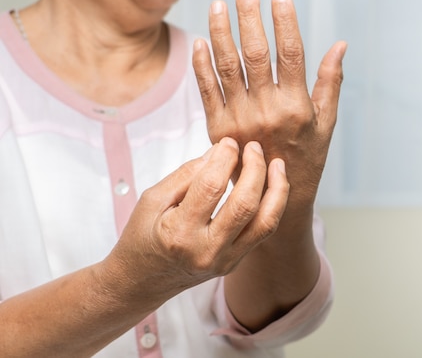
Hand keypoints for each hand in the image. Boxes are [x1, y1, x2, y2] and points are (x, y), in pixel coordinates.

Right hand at [103, 137, 288, 301]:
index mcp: (178, 234)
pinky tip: (273, 185)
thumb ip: (187, 174)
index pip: (211, 186)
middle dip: (255, 168)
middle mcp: (206, 251)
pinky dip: (273, 205)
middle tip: (253, 146)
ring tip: (277, 163)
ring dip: (276, 189)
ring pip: (265, 222)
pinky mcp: (236, 262)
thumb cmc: (143, 235)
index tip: (228, 141)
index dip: (224, 157)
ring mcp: (225, 261)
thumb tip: (222, 151)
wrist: (143, 282)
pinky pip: (263, 231)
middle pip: (245, 204)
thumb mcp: (153, 199)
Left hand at [192, 0, 346, 222]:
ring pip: (228, 67)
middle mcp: (267, 112)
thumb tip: (340, 44)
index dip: (285, 21)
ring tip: (218, 6)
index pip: (291, 54)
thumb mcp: (326, 124)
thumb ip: (330, 82)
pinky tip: (200, 41)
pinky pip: (207, 91)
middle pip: (256, 55)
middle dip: (250, 19)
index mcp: (297, 107)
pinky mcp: (217, 130)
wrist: (274, 201)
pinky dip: (201, 65)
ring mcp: (239, 121)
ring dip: (221, 33)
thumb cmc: (306, 158)